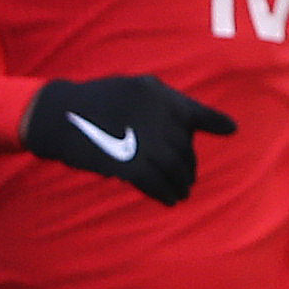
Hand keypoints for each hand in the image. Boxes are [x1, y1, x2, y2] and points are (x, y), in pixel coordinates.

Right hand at [21, 75, 238, 207]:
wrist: (58, 114)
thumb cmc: (94, 101)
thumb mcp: (132, 89)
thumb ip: (159, 104)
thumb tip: (185, 127)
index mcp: (159, 94)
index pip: (195, 111)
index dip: (215, 122)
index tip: (231, 130)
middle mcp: (157, 116)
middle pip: (184, 147)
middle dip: (189, 165)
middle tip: (189, 178)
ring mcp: (144, 140)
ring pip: (174, 167)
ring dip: (181, 182)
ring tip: (183, 192)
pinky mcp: (129, 163)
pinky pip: (155, 182)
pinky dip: (164, 192)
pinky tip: (169, 199)